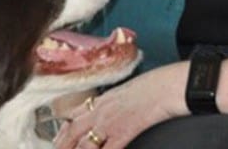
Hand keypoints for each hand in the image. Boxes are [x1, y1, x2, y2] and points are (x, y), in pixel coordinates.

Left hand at [53, 63, 187, 148]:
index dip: (63, 130)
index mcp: (103, 98)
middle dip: (63, 145)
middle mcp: (102, 109)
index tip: (58, 139)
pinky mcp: (122, 132)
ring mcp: (110, 121)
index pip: (74, 114)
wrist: (169, 85)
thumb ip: (118, 101)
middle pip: (73, 130)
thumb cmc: (156, 85)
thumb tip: (116, 109)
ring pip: (84, 145)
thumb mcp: (131, 89)